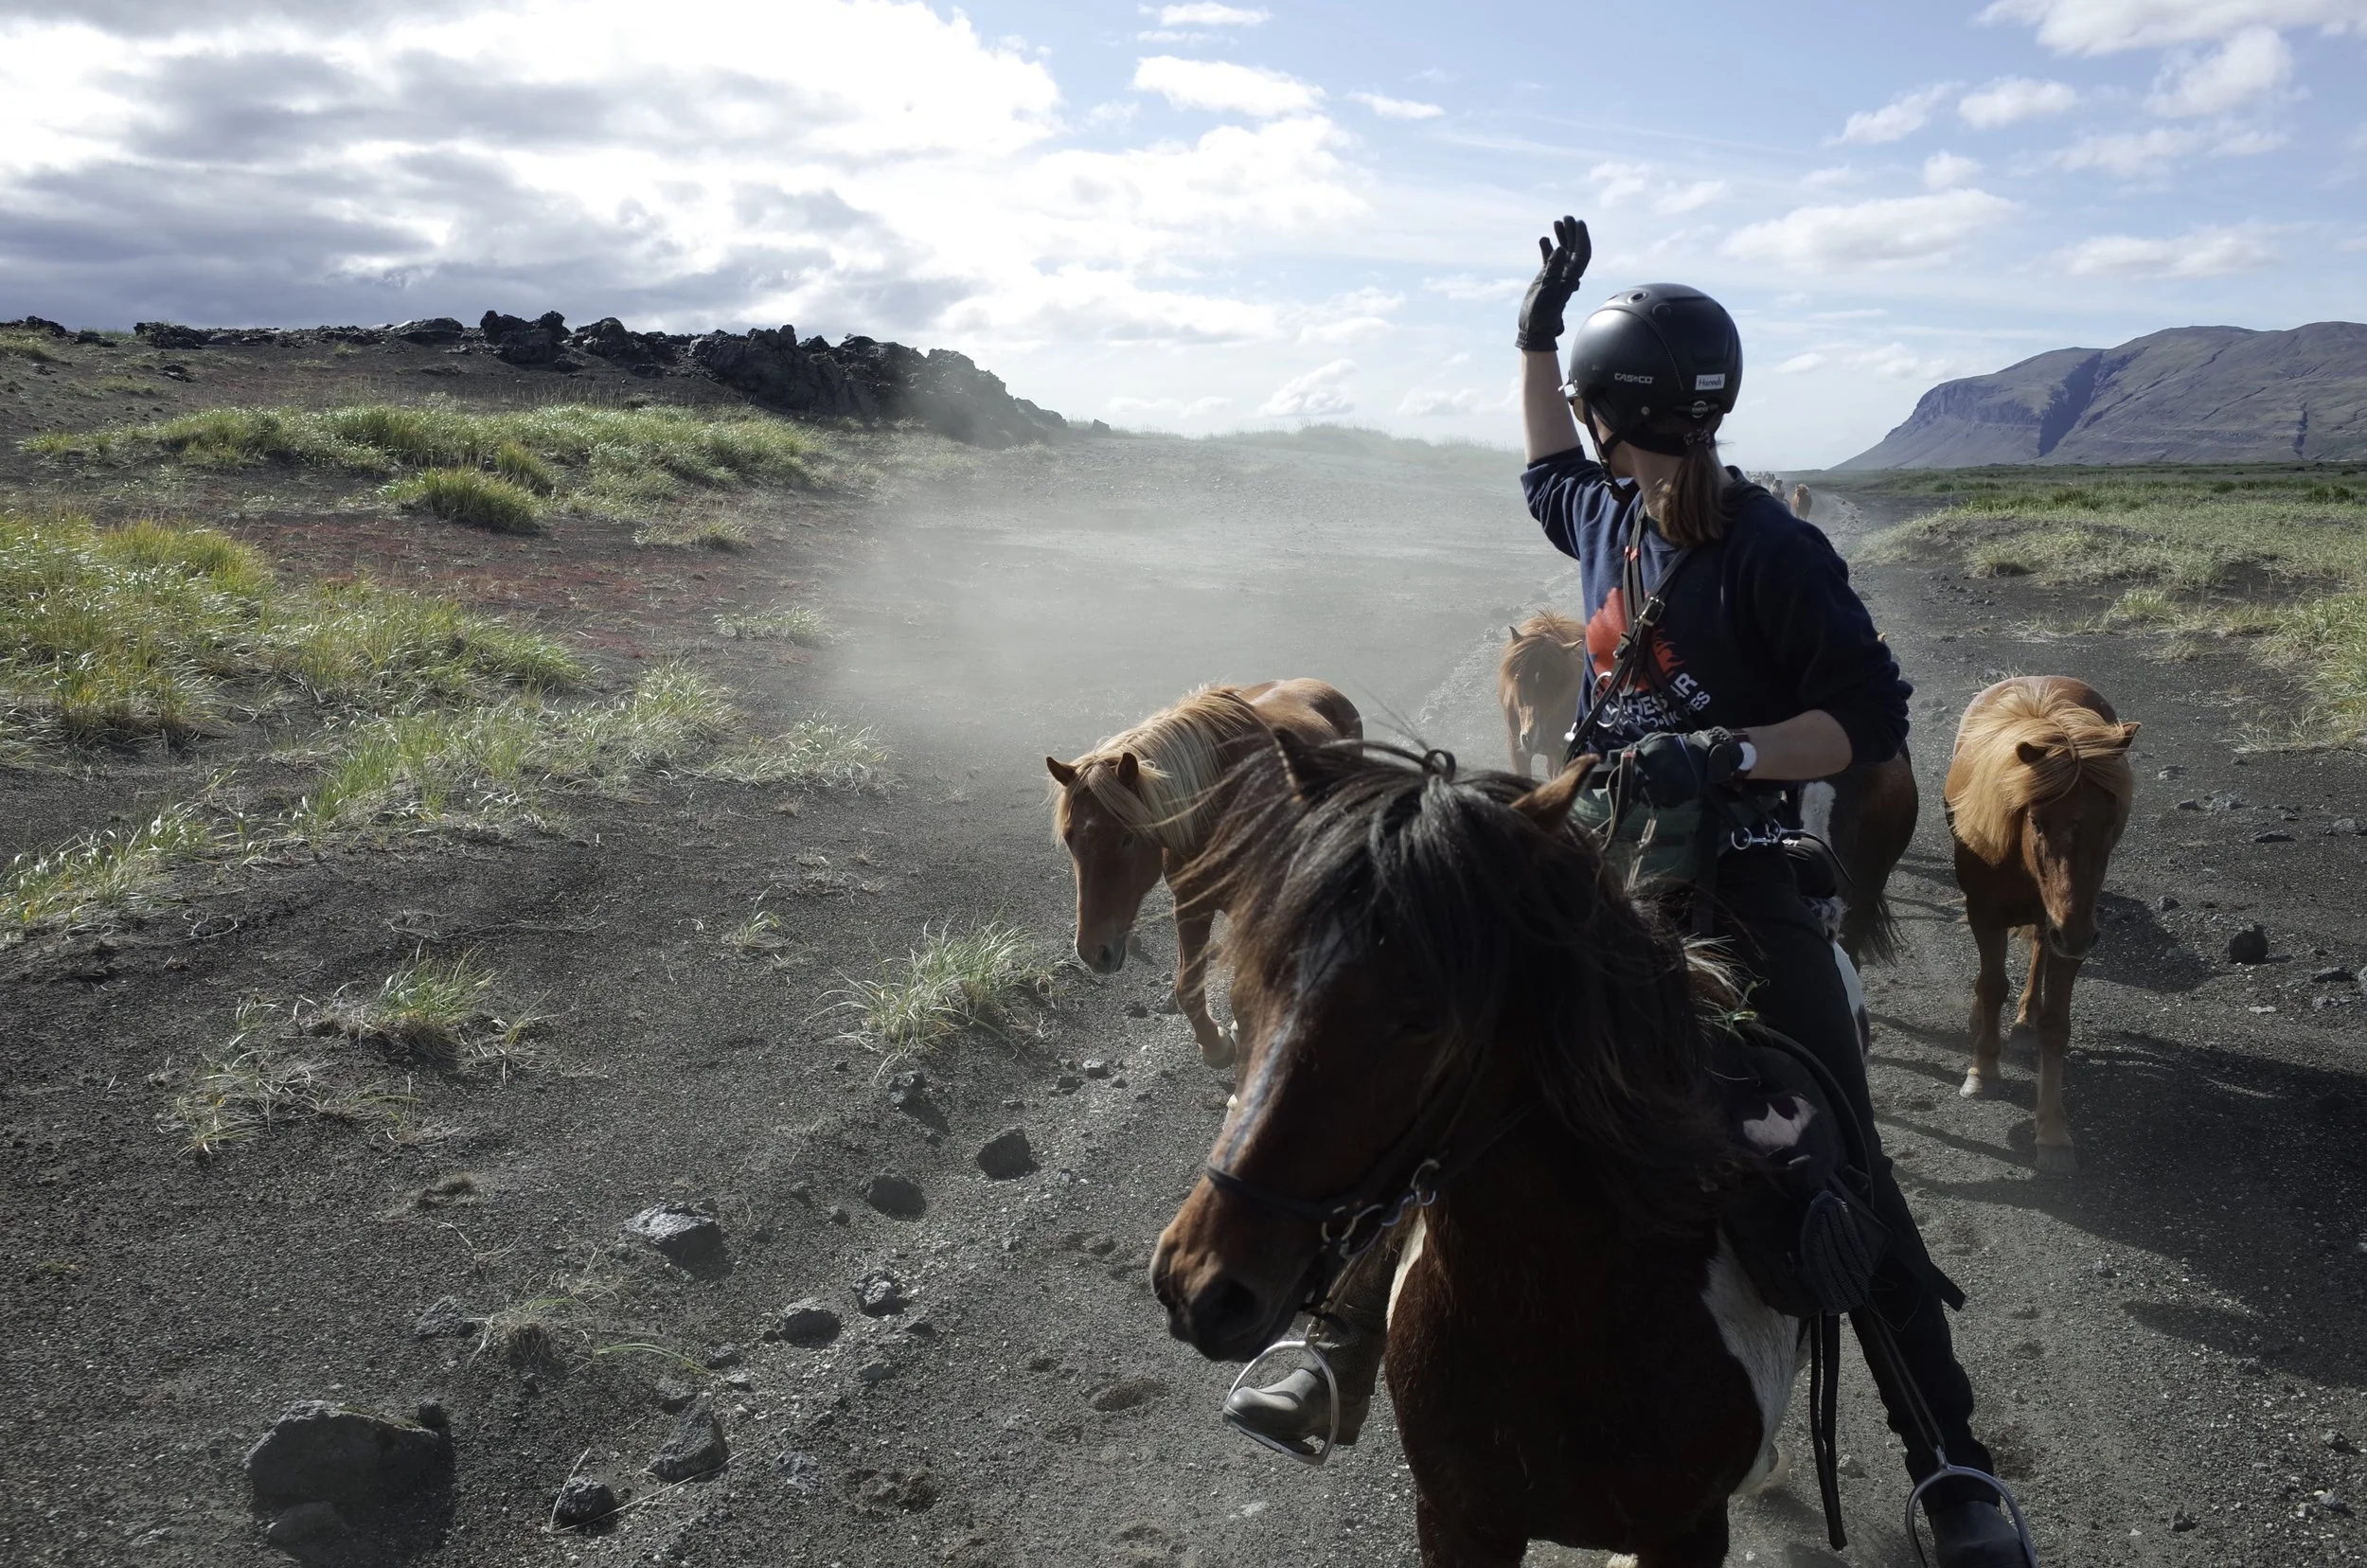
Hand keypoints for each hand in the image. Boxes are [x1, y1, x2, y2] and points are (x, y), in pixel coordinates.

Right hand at [1515, 216, 1590, 352]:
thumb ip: (1553, 270)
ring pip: (1563, 252)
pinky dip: (1547, 249)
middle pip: (1574, 249)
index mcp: (1571, 278)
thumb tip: (1560, 249)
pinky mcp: (1546, 278)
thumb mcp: (1547, 291)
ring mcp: (1557, 275)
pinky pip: (1549, 259)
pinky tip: (1543, 239)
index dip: (1582, 237)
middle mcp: (1567, 274)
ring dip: (1562, 237)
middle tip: (1567, 218)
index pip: (1582, 254)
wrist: (1534, 328)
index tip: (1578, 223)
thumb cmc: (1542, 314)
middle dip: (1572, 233)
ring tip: (1556, 223)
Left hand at [1613, 728, 1744, 804]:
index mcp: (1644, 761)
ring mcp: (1665, 787)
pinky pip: (1665, 804)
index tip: (1629, 781)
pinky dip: (1665, 801)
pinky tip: (1669, 791)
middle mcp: (1652, 775)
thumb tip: (1607, 756)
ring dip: (1651, 797)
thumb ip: (1628, 749)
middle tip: (1646, 785)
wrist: (1703, 753)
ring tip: (1658, 788)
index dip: (1626, 782)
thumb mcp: (1650, 741)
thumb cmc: (1673, 745)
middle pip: (1636, 792)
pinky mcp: (1677, 797)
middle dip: (1638, 791)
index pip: (1626, 779)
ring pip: (1649, 800)